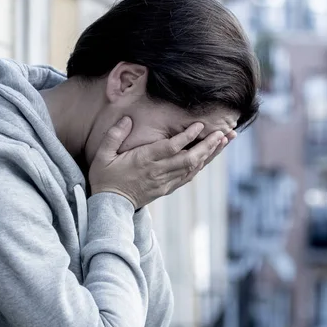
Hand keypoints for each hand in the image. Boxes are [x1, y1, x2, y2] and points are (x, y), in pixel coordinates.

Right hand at [89, 117, 229, 208]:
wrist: (109, 207)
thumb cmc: (104, 178)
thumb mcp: (102, 155)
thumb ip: (114, 136)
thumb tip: (127, 119)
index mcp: (144, 161)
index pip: (170, 148)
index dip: (187, 137)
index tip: (200, 125)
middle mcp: (158, 172)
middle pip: (189, 158)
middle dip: (209, 145)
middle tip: (224, 133)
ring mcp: (164, 182)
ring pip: (192, 168)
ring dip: (210, 154)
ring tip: (224, 141)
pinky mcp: (166, 188)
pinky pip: (188, 177)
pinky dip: (201, 166)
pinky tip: (209, 157)